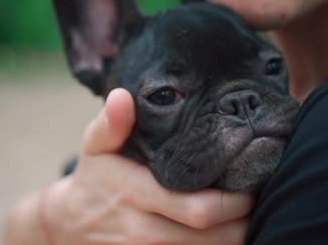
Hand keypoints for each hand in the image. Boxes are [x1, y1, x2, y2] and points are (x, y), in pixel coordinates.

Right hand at [2, 88, 253, 244]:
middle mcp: (144, 233)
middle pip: (214, 238)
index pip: (200, 208)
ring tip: (249, 217)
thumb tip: (123, 97)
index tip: (251, 181)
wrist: (67, 227)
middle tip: (260, 198)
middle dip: (245, 221)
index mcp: (136, 195)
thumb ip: (110, 123)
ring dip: (237, 239)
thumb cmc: (94, 181)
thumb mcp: (95, 148)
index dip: (235, 201)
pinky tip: (227, 233)